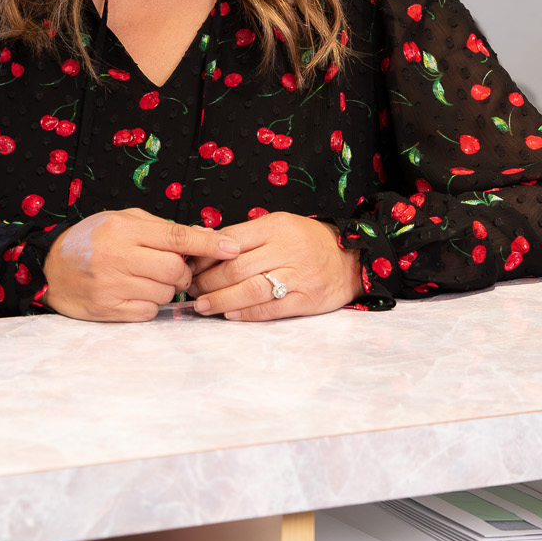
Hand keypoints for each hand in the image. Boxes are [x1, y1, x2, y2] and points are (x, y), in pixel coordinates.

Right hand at [44, 208, 241, 321]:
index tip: (231, 248)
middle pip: (175, 269)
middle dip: (183, 273)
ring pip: (165, 293)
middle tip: (172, 270)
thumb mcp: (123, 221)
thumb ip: (162, 228)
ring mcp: (111, 285)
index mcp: (123, 229)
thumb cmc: (91, 240)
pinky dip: (150, 305)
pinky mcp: (107, 309)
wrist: (49, 268)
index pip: (176, 237)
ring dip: (165, 289)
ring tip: (146, 280)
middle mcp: (116, 256)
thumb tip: (204, 235)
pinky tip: (135, 294)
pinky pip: (149, 312)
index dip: (208, 244)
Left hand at [190, 213, 362, 320]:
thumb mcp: (279, 226)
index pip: (230, 240)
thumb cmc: (308, 242)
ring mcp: (299, 276)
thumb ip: (244, 235)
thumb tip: (201, 240)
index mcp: (277, 226)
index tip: (191, 266)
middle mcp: (288, 249)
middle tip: (193, 290)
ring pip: (250, 290)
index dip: (205, 256)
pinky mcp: (307, 300)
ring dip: (220, 300)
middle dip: (208, 281)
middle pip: (236, 267)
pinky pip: (270, 309)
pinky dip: (245, 313)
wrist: (351, 260)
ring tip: (203, 306)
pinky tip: (229, 314)